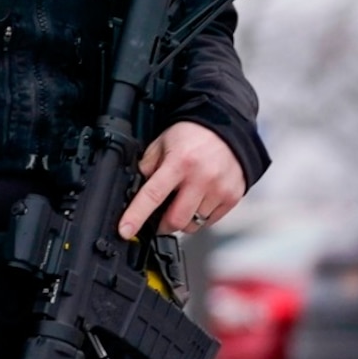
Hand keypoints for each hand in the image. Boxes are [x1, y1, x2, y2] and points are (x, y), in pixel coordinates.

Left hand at [119, 121, 246, 240]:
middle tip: (160, 217)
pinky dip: (200, 217)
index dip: (136, 216)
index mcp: (179, 163)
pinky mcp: (232, 197)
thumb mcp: (163, 143)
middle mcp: (201, 178)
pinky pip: (210, 221)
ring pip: (194, 224)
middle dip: (162, 225)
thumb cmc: (194, 135)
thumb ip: (148, 167)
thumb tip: (135, 191)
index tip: (125, 230)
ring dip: (183, 220)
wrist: (230, 128)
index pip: (153, 195)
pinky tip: (199, 200)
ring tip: (183, 202)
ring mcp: (219, 189)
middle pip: (176, 220)